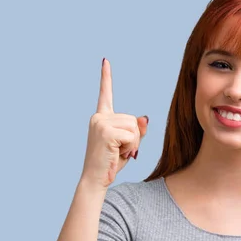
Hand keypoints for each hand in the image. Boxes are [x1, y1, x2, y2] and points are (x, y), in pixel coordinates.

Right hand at [80, 58, 148, 189]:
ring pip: (134, 127)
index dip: (106, 78)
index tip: (105, 61)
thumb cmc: (111, 163)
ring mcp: (100, 122)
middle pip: (133, 119)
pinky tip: (118, 153)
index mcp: (101, 118)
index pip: (105, 94)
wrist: (95, 179)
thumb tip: (144, 117)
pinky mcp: (105, 131)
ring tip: (119, 152)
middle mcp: (99, 117)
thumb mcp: (127, 144)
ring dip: (133, 143)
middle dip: (134, 138)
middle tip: (121, 150)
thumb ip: (136, 131)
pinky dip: (130, 147)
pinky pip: (131, 135)